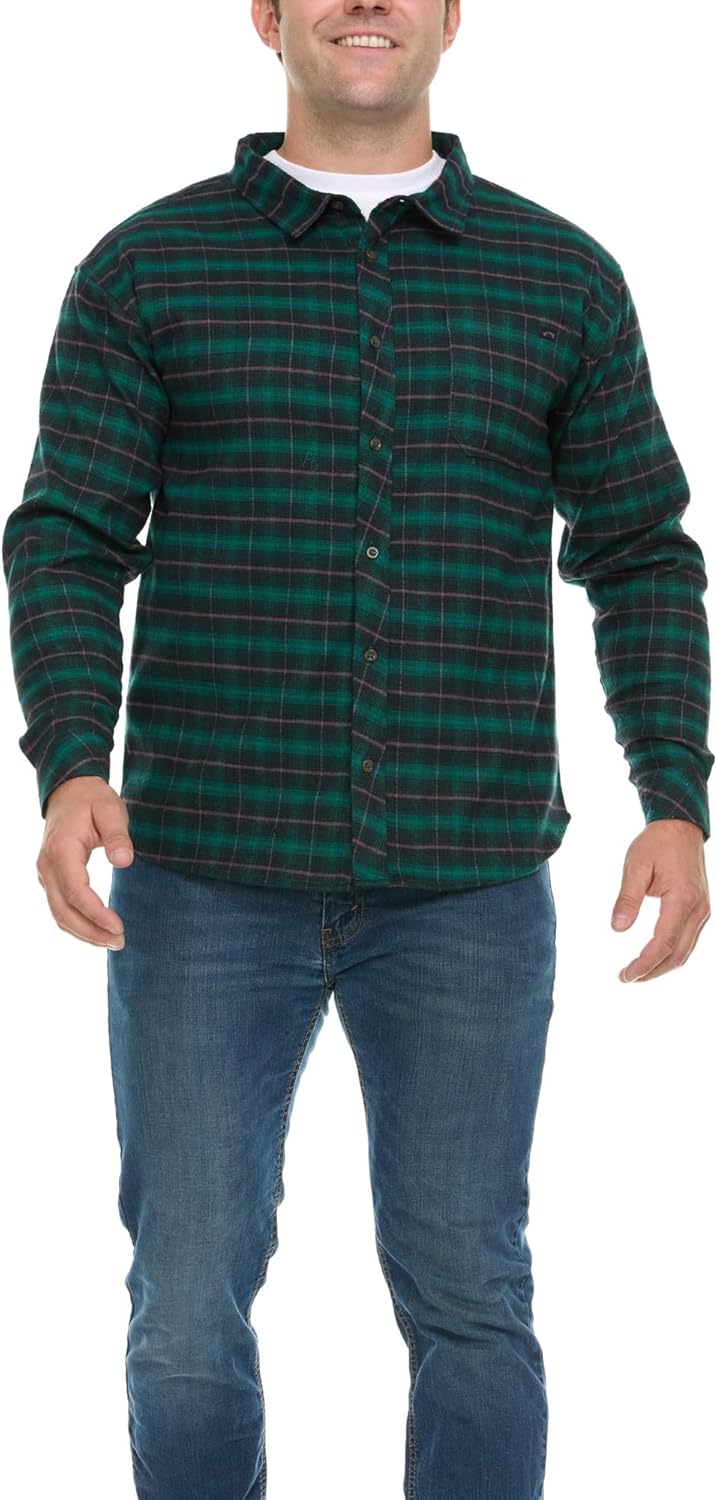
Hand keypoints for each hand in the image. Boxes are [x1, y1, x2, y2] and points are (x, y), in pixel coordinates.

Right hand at [37, 775, 133, 948]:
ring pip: (59, 914)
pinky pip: (60, 908)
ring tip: (113, 941)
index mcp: (61, 849)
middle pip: (63, 910)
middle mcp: (47, 865)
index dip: (95, 914)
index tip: (119, 927)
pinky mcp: (51, 878)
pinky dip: (77, 924)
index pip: (75, 891)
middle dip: (91, 931)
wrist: (69, 791)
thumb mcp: (110, 809)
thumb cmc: (92, 799)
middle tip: (120, 942)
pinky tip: (98, 931)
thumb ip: (117, 835)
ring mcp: (46, 873)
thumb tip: (124, 861)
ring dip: (84, 933)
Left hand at [611, 818, 710, 982]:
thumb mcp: (635, 866)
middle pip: (677, 954)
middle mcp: (698, 909)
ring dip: (663, 965)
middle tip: (626, 978)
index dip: (644, 964)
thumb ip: (627, 898)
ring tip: (638, 972)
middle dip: (652, 971)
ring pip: (685, 950)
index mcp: (682, 899)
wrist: (681, 827)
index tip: (625, 975)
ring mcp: (702, 910)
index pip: (663, 943)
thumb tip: (618, 928)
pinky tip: (654, 956)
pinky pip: (688, 940)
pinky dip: (671, 953)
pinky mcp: (700, 909)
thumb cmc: (657, 843)